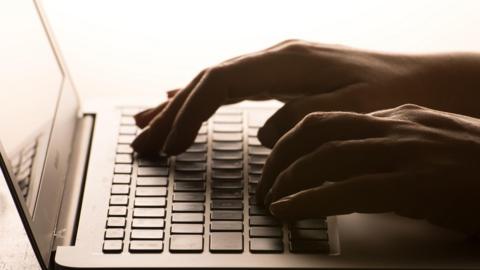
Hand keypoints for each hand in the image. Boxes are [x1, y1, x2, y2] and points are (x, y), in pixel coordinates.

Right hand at [132, 40, 479, 155]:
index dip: (188, 114)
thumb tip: (265, 134)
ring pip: (215, 81)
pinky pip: (232, 85)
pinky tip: (186, 101)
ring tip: (150, 124)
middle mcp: (276, 56)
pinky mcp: (283, 74)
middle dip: (172, 112)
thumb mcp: (349, 110)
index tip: (171, 146)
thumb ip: (302, 119)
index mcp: (286, 62)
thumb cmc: (389, 93)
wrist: (421, 79)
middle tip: (143, 141)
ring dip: (181, 105)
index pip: (218, 85)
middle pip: (207, 80)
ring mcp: (277, 63)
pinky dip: (204, 98)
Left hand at [262, 104, 479, 234]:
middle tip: (265, 184)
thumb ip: (389, 148)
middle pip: (317, 132)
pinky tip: (290, 210)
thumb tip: (348, 165)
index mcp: (397, 118)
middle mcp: (396, 127)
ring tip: (270, 200)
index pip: (328, 120)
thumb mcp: (428, 146)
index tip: (277, 161)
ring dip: (288, 179)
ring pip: (326, 157)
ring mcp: (406, 153)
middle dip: (281, 158)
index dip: (293, 141)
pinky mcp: (416, 184)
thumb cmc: (479, 166)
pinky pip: (348, 189)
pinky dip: (310, 200)